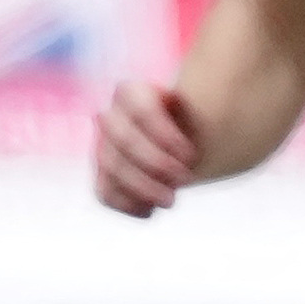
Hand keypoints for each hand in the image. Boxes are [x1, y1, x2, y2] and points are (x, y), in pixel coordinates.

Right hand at [93, 78, 199, 217]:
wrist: (188, 142)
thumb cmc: (196, 121)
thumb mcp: (200, 109)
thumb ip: (199, 107)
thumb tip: (197, 98)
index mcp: (133, 92)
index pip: (140, 110)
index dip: (165, 136)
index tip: (192, 155)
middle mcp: (112, 116)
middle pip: (124, 141)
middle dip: (156, 163)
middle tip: (188, 179)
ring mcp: (105, 146)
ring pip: (111, 167)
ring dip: (142, 187)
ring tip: (172, 200)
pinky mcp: (106, 174)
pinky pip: (105, 192)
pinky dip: (125, 203)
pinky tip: (149, 211)